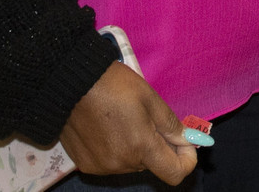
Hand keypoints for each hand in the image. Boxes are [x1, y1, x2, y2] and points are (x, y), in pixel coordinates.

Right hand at [59, 62, 198, 184]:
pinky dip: (117, 149)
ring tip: (124, 120)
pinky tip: (108, 128)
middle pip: (152, 165)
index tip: (186, 143)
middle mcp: (122, 164)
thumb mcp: (150, 98)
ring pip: (132, 163)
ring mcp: (102, 167)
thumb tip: (188, 141)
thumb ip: (171, 125)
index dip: (186, 160)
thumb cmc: (114, 85)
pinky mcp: (85, 164)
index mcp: (141, 147)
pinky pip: (112, 162)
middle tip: (150, 121)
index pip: (174, 173)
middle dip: (158, 147)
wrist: (70, 83)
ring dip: (136, 148)